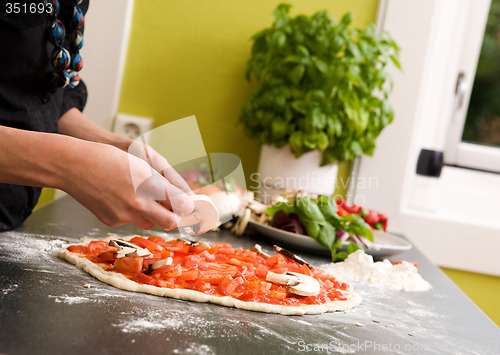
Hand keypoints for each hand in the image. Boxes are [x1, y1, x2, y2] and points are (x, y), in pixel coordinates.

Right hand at [59, 141, 193, 229]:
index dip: (188, 206)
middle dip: (175, 216)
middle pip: (169, 221)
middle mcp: (138, 205)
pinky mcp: (111, 221)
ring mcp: (123, 215)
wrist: (73, 166)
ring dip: (154, 215)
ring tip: (147, 198)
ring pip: (150, 222)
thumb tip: (182, 198)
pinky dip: (132, 213)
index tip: (191, 204)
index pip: (180, 205)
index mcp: (148, 186)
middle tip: (176, 209)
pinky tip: (123, 198)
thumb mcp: (141, 164)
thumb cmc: (108, 158)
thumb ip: (163, 183)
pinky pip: (130, 221)